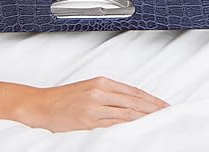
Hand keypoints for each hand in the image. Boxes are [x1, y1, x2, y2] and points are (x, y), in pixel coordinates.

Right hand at [17, 76, 168, 131]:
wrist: (40, 105)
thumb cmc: (62, 99)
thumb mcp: (88, 89)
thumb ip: (108, 95)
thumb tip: (129, 104)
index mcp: (101, 82)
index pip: (133, 91)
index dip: (150, 99)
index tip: (163, 105)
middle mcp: (99, 92)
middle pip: (133, 101)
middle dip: (153, 108)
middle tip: (168, 113)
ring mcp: (94, 106)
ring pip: (126, 112)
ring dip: (145, 117)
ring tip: (158, 121)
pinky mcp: (89, 120)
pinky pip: (114, 123)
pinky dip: (128, 125)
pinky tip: (138, 127)